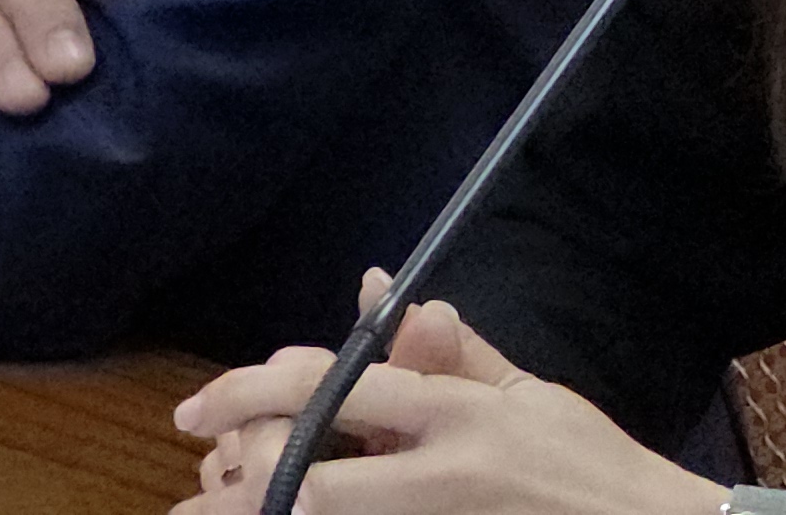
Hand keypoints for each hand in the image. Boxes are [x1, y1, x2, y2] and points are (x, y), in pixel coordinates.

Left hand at [172, 271, 718, 514]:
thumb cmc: (585, 460)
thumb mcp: (526, 392)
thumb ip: (448, 349)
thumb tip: (376, 292)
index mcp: (462, 414)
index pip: (338, 390)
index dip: (255, 393)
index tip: (201, 407)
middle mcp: (440, 474)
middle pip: (307, 476)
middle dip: (240, 470)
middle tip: (203, 464)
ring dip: (251, 507)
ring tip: (204, 507)